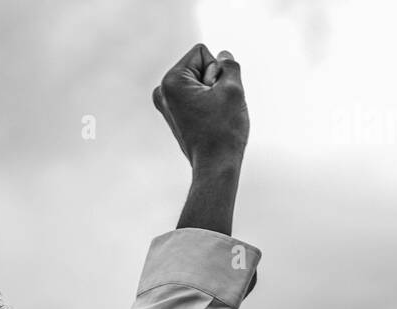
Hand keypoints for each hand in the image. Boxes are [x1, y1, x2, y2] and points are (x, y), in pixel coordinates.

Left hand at [153, 43, 248, 169]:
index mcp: (170, 81)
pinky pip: (197, 97)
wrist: (216, 168)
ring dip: (212, 95)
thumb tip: (223, 56)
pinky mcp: (174, 116)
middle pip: (200, 67)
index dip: (217, 71)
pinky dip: (207, 105)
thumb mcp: (233, 89)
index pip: (202, 53)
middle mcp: (162, 91)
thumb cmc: (223, 131)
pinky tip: (207, 123)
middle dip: (213, 83)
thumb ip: (229, 64)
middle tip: (214, 110)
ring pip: (200, 83)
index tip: (214, 96)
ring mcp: (166, 105)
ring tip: (211, 117)